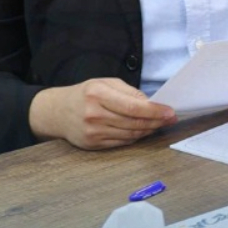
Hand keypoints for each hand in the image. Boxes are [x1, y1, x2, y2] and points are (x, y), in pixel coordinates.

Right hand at [28, 78, 176, 149]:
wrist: (56, 112)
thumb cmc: (85, 94)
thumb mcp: (105, 83)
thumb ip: (129, 92)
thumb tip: (152, 104)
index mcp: (97, 94)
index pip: (133, 107)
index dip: (155, 111)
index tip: (170, 112)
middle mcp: (94, 114)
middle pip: (134, 122)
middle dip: (157, 121)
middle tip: (170, 118)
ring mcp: (92, 131)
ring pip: (131, 134)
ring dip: (149, 130)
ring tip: (159, 124)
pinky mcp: (93, 144)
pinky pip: (122, 142)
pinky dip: (136, 136)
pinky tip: (143, 130)